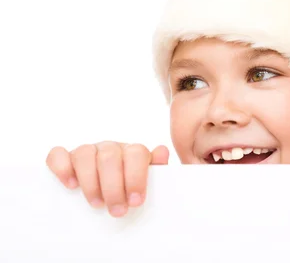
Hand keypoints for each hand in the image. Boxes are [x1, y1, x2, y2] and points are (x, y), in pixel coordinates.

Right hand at [46, 141, 169, 216]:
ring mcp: (89, 151)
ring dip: (90, 181)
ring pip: (85, 154)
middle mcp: (111, 148)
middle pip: (110, 157)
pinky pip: (58, 154)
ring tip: (97, 204)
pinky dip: (62, 167)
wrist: (114, 189)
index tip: (135, 201)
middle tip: (117, 210)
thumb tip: (162, 152)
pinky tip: (70, 185)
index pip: (136, 153)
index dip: (136, 177)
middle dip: (113, 187)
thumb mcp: (149, 181)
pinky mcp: (67, 158)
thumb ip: (157, 169)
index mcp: (133, 152)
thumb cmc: (132, 187)